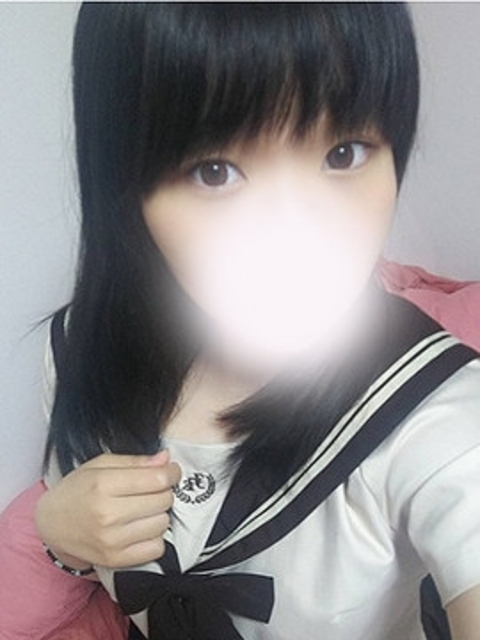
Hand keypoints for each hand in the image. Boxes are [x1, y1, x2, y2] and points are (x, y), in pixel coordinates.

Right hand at [35, 451, 180, 569]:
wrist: (51, 524)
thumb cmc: (77, 489)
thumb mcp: (100, 465)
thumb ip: (135, 461)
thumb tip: (165, 459)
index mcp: (104, 484)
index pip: (157, 479)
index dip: (171, 473)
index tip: (170, 471)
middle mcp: (108, 514)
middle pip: (163, 500)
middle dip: (164, 491)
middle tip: (152, 490)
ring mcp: (112, 540)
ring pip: (162, 523)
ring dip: (159, 514)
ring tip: (144, 509)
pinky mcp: (116, 560)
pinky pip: (156, 548)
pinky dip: (155, 537)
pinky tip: (142, 528)